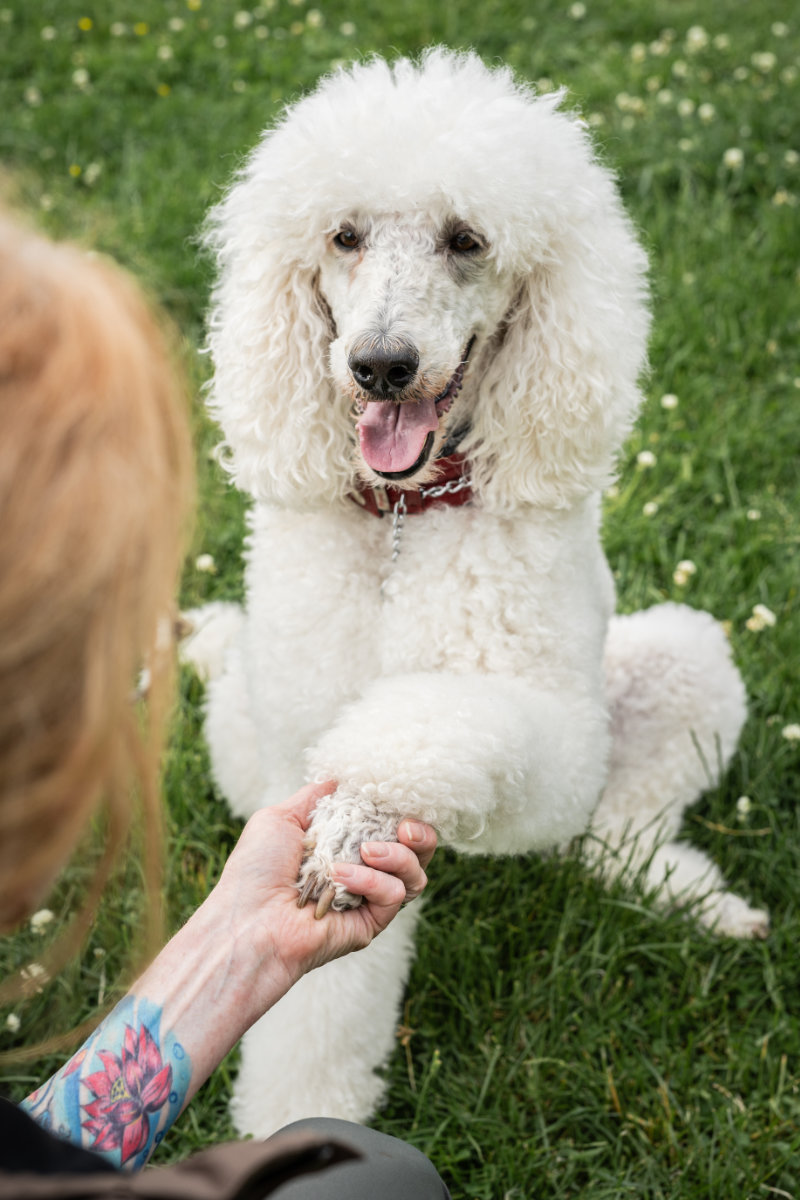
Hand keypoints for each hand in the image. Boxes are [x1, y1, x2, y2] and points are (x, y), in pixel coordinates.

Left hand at [211, 782, 436, 1013]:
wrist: (247, 921)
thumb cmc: (255, 870)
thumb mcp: (280, 818)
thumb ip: (315, 797)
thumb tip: (339, 777)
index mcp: (343, 845)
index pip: (390, 825)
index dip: (402, 811)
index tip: (399, 800)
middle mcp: (362, 872)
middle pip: (416, 851)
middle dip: (421, 834)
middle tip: (404, 827)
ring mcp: (367, 899)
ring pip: (415, 875)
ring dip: (397, 856)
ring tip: (365, 851)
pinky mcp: (370, 923)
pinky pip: (395, 896)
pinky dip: (372, 881)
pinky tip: (342, 877)